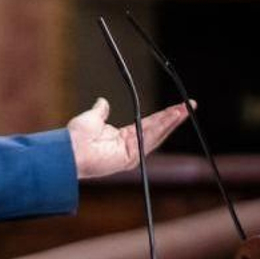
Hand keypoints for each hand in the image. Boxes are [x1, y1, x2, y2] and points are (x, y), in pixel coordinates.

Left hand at [67, 97, 189, 178]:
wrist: (69, 151)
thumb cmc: (76, 138)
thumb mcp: (91, 118)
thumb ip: (101, 111)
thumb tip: (103, 101)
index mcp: (123, 138)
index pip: (148, 125)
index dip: (162, 116)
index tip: (176, 107)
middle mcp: (131, 146)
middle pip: (157, 129)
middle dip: (174, 117)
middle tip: (190, 105)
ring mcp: (132, 153)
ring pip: (157, 134)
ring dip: (172, 121)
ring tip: (186, 109)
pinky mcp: (131, 157)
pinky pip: (149, 138)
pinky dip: (161, 126)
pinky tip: (172, 116)